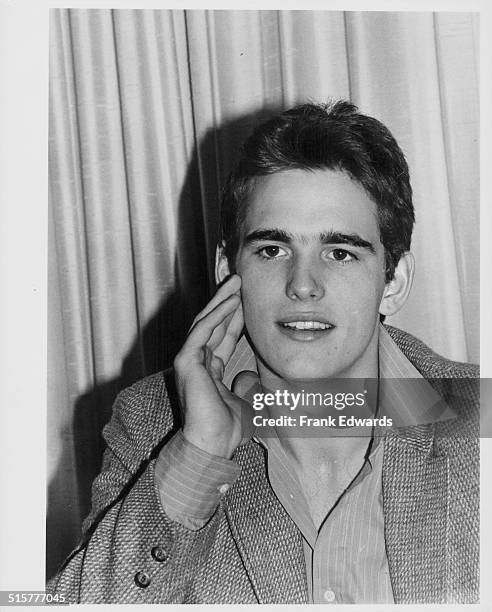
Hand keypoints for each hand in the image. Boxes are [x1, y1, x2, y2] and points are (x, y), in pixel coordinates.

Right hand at [173, 275, 256, 457]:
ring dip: (221, 301)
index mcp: (209, 371)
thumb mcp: (242, 402)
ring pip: (205, 322)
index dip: (234, 319)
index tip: (246, 302)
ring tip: (236, 283)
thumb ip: (243, 385)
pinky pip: (203, 330)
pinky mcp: (186, 361)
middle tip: (239, 282)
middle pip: (212, 325)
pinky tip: (230, 301)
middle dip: (226, 303)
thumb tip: (247, 375)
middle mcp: (197, 363)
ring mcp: (189, 361)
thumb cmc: (226, 430)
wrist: (212, 445)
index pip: (221, 337)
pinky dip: (217, 314)